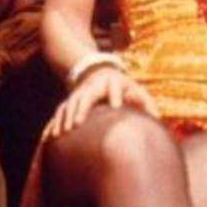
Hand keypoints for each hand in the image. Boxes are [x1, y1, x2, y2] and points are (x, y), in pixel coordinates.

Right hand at [43, 67, 158, 138]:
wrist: (99, 70)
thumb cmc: (123, 86)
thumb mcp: (136, 90)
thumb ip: (146, 104)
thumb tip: (157, 119)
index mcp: (112, 82)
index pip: (114, 88)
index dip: (115, 96)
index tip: (117, 107)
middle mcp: (93, 85)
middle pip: (85, 96)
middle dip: (80, 109)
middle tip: (76, 124)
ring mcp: (80, 91)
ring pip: (69, 103)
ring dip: (64, 117)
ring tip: (61, 133)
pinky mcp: (70, 98)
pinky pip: (59, 111)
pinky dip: (53, 123)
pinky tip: (48, 137)